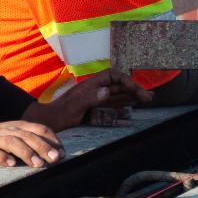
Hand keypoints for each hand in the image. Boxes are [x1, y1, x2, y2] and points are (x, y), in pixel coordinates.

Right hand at [0, 120, 63, 169]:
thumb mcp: (14, 137)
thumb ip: (31, 142)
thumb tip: (56, 154)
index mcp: (19, 127)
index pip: (39, 129)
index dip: (52, 139)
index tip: (63, 152)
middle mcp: (8, 130)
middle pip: (28, 136)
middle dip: (43, 147)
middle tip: (55, 159)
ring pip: (12, 142)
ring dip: (26, 152)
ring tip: (37, 164)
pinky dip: (2, 157)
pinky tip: (11, 164)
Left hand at [24, 69, 152, 131]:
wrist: (49, 122)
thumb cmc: (59, 114)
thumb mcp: (73, 107)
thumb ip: (89, 98)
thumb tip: (106, 91)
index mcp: (91, 85)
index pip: (112, 76)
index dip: (125, 80)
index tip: (134, 89)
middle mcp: (95, 89)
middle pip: (119, 85)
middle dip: (134, 89)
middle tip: (149, 97)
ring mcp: (96, 98)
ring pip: (119, 94)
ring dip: (133, 95)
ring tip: (148, 99)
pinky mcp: (96, 107)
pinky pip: (114, 103)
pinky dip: (126, 102)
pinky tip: (134, 104)